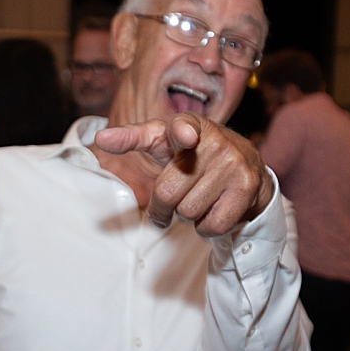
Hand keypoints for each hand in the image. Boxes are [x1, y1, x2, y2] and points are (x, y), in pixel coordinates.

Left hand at [96, 112, 272, 236]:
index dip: (181, 132)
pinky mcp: (247, 187)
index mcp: (190, 124)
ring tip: (201, 198)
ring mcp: (233, 164)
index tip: (185, 136)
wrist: (248, 165)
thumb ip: (134, 138)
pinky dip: (206, 227)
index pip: (181, 128)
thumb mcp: (166, 141)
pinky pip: (211, 225)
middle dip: (165, 206)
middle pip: (168, 194)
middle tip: (177, 198)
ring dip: (188, 216)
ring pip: (188, 213)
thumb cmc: (194, 155)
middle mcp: (215, 141)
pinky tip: (215, 209)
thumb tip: (101, 138)